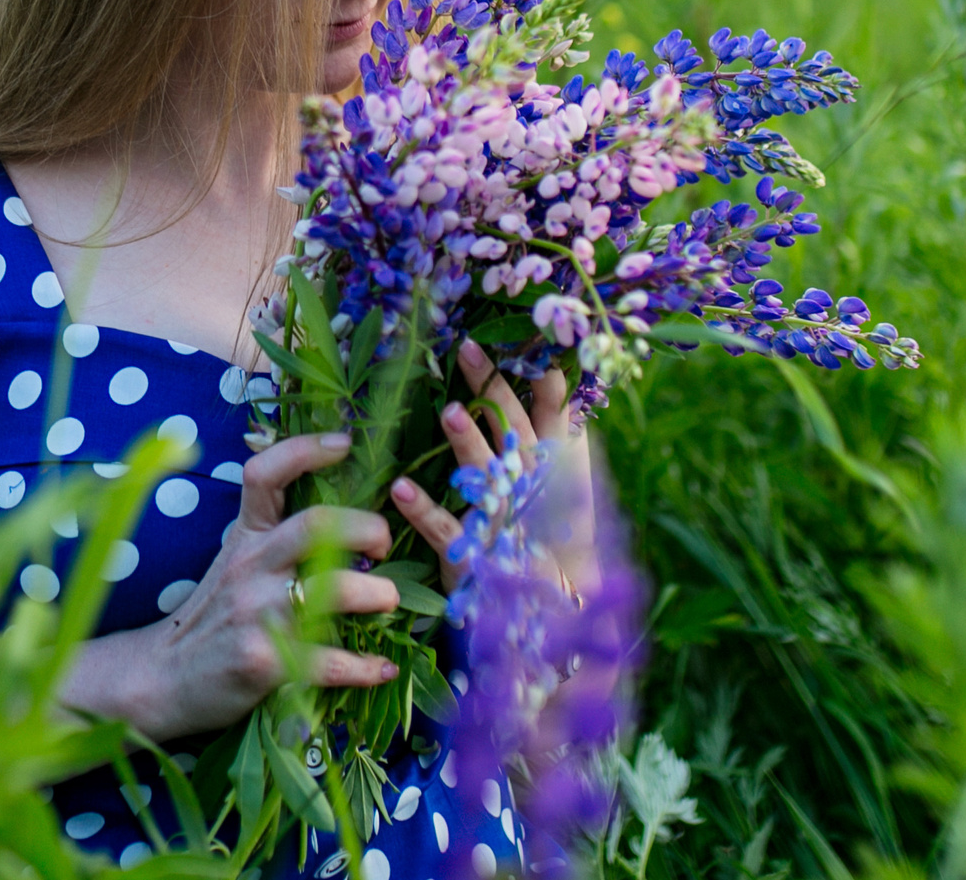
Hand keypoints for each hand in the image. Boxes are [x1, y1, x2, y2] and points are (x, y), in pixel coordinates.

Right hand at [118, 431, 401, 738]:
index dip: (305, 450)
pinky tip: (382, 667)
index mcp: (246, 537)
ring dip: (376, 594)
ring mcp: (256, 614)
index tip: (344, 443)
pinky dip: (365, 666)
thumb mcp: (233, 563)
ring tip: (388, 600)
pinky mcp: (263, 663)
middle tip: (384, 545)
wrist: (162, 678)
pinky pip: (328, 662)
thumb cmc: (212, 616)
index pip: (265, 474)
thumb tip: (338, 517)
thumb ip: (273, 538)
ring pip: (332, 590)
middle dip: (367, 528)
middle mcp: (251, 567)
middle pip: (317, 526)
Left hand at [387, 339, 588, 591]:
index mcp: (551, 472)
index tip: (531, 346)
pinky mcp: (471, 557)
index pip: (548, 417)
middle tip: (468, 351)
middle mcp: (529, 491)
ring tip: (448, 413)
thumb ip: (561, 434)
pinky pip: (446, 530)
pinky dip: (423, 509)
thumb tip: (560, 378)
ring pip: (484, 475)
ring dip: (466, 443)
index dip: (541, 383)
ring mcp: (500, 522)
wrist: (553, 619)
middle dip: (492, 391)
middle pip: (512, 432)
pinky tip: (399, 486)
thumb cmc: (553, 540)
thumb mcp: (566, 488)